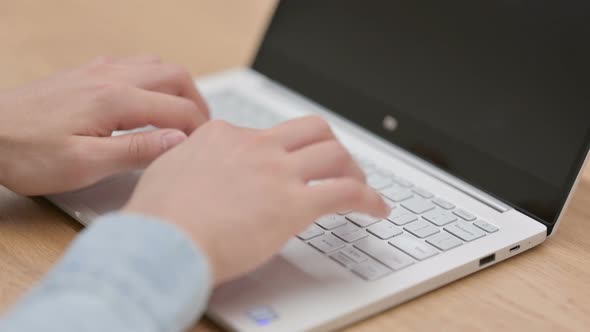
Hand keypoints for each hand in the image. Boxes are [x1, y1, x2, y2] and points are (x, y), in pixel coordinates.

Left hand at [0, 55, 208, 194]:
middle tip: (201, 129)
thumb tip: (178, 140)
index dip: (198, 130)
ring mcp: (98, 71)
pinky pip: (133, 64)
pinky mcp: (86, 73)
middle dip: (197, 101)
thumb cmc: (27, 153)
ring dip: (177, 86)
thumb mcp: (85, 164)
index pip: (179, 108)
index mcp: (116, 99)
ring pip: (156, 64)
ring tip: (181, 113)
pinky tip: (146, 99)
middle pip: (175, 76)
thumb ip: (137, 149)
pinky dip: (153, 78)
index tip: (203, 149)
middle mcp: (111, 76)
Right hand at [123, 116, 389, 283]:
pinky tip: (377, 209)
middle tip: (337, 164)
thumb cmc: (157, 218)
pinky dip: (369, 199)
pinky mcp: (295, 204)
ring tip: (361, 187)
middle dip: (330, 145)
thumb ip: (191, 163)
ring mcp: (277, 172)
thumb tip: (198, 168)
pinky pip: (346, 192)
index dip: (284, 150)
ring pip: (335, 153)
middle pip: (311, 129)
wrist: (161, 240)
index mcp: (224, 136)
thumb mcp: (167, 173)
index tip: (289, 165)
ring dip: (354, 169)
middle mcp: (255, 147)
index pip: (267, 133)